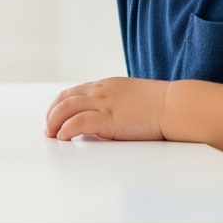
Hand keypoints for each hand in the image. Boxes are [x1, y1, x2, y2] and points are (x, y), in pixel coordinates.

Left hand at [45, 77, 168, 140]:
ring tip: (51, 134)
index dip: (59, 105)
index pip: (73, 92)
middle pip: (65, 98)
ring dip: (54, 121)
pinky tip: (64, 137)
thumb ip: (115, 105)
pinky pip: (79, 121)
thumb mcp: (131, 99)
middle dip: (52, 113)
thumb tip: (105, 120)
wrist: (175, 106)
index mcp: (106, 86)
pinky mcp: (109, 118)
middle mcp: (101, 92)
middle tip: (48, 128)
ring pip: (66, 107)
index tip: (53, 116)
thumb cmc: (160, 106)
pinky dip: (67, 129)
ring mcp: (104, 103)